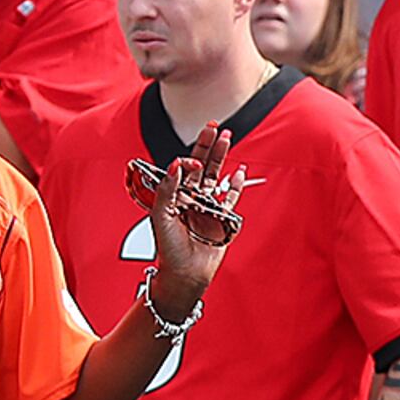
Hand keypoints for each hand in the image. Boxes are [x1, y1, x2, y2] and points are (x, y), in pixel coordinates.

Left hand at [126, 120, 241, 308]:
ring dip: (221, 158)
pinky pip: (231, 198)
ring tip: (227, 138)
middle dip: (207, 146)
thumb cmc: (168, 249)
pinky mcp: (222, 218)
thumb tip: (177, 164)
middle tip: (213, 126)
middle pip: (202, 166)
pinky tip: (238, 171)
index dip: (190, 160)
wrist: (185, 273)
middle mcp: (191, 198)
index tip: (192, 161)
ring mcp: (208, 207)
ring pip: (216, 176)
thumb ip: (168, 189)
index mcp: (175, 196)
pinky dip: (235, 185)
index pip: (184, 169)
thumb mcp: (160, 216)